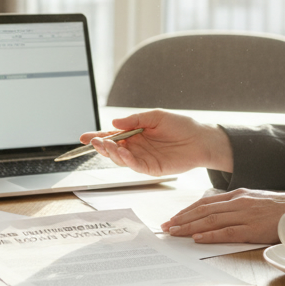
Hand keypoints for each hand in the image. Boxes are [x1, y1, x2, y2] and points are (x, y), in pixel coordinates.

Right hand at [79, 110, 232, 175]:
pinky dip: (126, 161)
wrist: (201, 139)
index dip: (97, 136)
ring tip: (106, 145)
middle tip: (94, 142)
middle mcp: (136, 147)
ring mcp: (143, 158)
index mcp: (134, 134)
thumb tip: (114, 122)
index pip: (112, 136)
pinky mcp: (151, 168)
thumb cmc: (181, 125)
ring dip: (111, 153)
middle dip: (101, 146)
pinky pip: (135, 166)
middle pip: (112, 149)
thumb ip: (135, 120)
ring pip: (120, 159)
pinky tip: (123, 153)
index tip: (83, 137)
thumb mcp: (155, 116)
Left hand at [161, 189, 284, 243]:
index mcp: (237, 195)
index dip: (186, 210)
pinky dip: (211, 235)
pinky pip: (228, 232)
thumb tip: (215, 214)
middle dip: (182, 219)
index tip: (173, 218)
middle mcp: (238, 202)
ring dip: (190, 227)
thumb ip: (235, 205)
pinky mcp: (253, 228)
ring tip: (175, 233)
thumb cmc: (278, 209)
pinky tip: (198, 239)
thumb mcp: (254, 201)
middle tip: (166, 227)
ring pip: (211, 220)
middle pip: (204, 211)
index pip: (205, 202)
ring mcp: (245, 215)